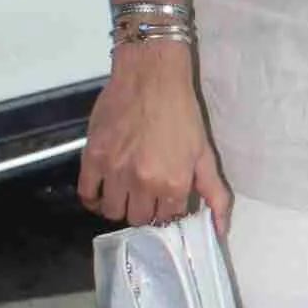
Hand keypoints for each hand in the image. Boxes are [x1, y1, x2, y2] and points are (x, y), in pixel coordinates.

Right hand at [78, 48, 232, 233]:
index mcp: (174, 184)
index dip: (168, 210)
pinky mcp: (93, 158)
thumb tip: (221, 230)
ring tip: (126, 193)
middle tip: (146, 195)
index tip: (165, 201)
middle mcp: (143, 183)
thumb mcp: (204, 153)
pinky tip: (104, 191)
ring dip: (121, 207)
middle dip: (145, 211)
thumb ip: (214, 193)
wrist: (151, 77)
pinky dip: (94, 199)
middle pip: (139, 218)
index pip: (168, 218)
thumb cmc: (181, 112)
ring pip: (113, 212)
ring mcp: (115, 172)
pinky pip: (87, 194)